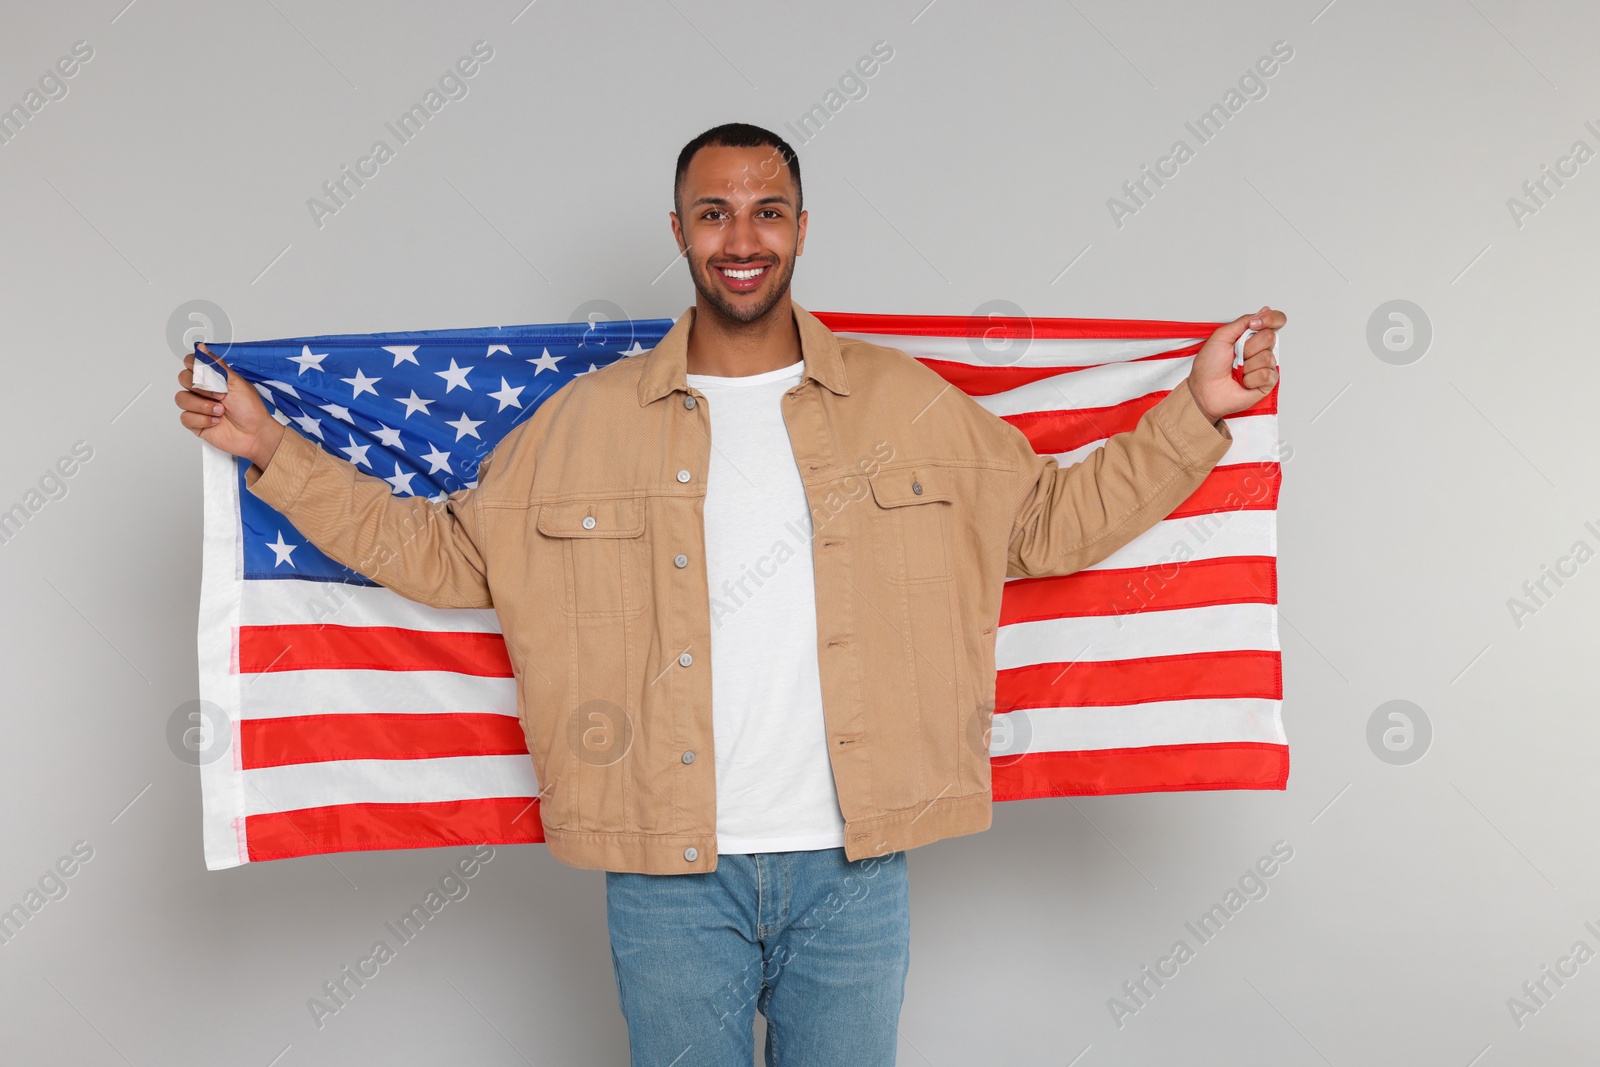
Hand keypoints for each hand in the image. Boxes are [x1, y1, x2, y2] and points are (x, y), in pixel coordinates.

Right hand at [174, 343, 285, 468]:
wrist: (255, 434)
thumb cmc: (251, 409)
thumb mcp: (236, 382)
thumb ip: (216, 366)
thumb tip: (201, 348)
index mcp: (212, 378)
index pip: (191, 363)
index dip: (194, 366)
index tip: (206, 373)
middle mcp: (202, 391)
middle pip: (182, 379)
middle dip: (201, 387)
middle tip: (221, 395)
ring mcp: (197, 407)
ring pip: (181, 398)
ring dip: (203, 405)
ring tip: (221, 411)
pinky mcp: (195, 423)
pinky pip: (185, 417)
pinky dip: (202, 420)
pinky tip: (216, 422)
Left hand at [1186, 306, 1284, 423]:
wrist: (1203, 389)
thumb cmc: (1209, 365)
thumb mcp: (1222, 336)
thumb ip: (1244, 321)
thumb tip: (1265, 310)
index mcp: (1252, 335)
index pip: (1276, 321)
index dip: (1270, 319)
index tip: (1254, 324)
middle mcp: (1261, 349)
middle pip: (1270, 337)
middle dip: (1248, 346)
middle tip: (1235, 355)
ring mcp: (1265, 365)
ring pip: (1267, 357)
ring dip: (1246, 365)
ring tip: (1237, 370)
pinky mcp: (1267, 383)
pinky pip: (1267, 375)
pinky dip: (1250, 379)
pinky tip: (1243, 381)